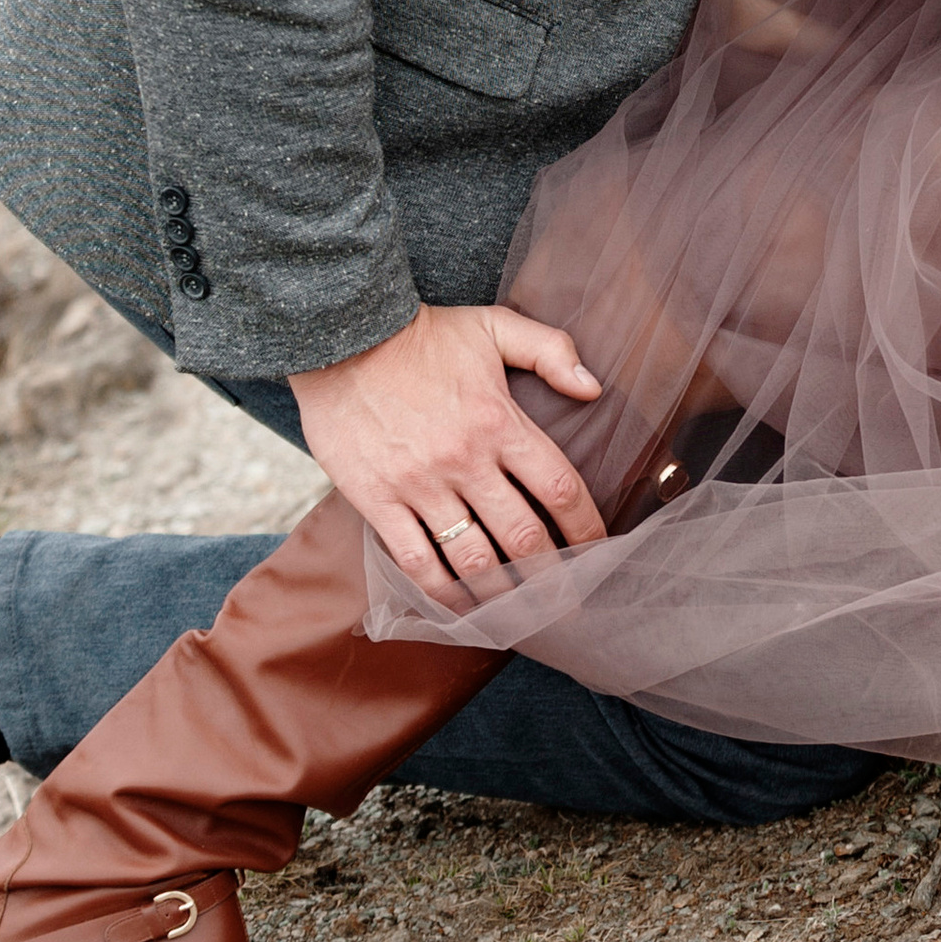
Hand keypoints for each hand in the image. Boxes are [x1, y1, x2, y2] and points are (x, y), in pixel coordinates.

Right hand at [287, 303, 607, 613]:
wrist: (342, 338)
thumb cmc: (423, 335)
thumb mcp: (493, 326)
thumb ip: (550, 351)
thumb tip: (594, 388)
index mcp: (499, 421)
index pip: (559, 487)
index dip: (586, 526)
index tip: (598, 550)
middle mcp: (466, 460)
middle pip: (523, 536)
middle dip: (552, 578)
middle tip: (566, 602)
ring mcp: (420, 485)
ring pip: (473, 560)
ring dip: (501, 596)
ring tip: (518, 615)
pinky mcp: (378, 501)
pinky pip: (417, 562)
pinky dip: (443, 593)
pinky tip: (460, 607)